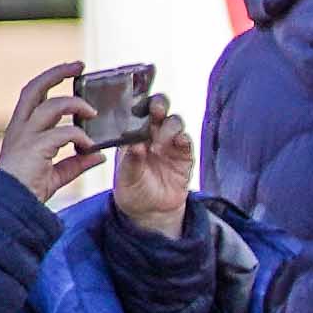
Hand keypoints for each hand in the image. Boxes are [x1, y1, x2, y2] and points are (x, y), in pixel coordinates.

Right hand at [0, 64, 91, 200]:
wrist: (10, 206)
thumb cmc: (28, 189)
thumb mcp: (57, 174)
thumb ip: (77, 163)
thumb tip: (99, 155)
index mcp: (23, 128)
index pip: (34, 94)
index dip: (51, 78)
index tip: (74, 70)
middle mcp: (21, 127)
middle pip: (34, 88)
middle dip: (56, 73)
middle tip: (80, 65)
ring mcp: (25, 136)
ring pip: (51, 106)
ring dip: (76, 105)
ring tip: (93, 114)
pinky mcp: (33, 148)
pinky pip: (63, 133)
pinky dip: (79, 136)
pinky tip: (88, 146)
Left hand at [107, 85, 193, 229]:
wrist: (151, 210)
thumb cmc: (132, 189)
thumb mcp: (125, 177)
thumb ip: (131, 161)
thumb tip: (135, 145)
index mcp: (132, 134)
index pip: (136, 110)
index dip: (138, 102)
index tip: (136, 103)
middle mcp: (152, 133)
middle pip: (159, 109)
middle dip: (159, 104)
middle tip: (155, 110)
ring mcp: (170, 143)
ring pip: (174, 122)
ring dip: (168, 127)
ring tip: (158, 143)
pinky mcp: (185, 155)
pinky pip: (187, 141)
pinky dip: (183, 139)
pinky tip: (177, 143)